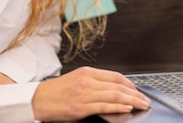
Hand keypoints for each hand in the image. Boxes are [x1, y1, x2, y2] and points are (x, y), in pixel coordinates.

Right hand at [31, 66, 150, 121]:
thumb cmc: (55, 92)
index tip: (138, 91)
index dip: (130, 84)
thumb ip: (93, 82)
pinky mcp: (80, 107)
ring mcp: (84, 94)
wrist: (37, 100)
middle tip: (145, 100)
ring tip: (141, 105)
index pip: (115, 76)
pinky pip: (104, 106)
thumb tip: (112, 89)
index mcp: (87, 72)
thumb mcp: (76, 80)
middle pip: (118, 86)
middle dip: (135, 94)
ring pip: (114, 95)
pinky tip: (127, 109)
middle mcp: (87, 81)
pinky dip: (118, 107)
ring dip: (132, 101)